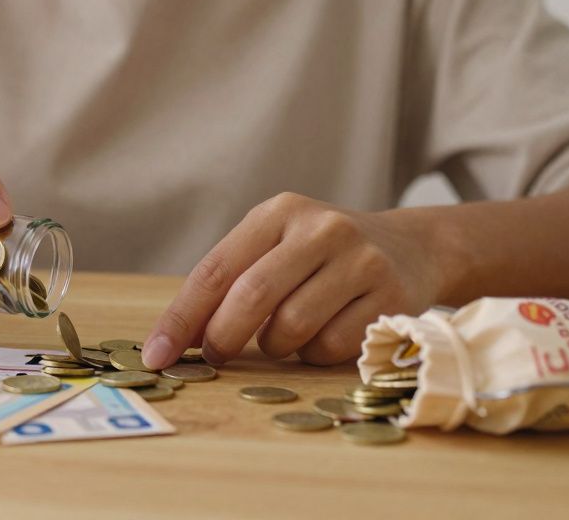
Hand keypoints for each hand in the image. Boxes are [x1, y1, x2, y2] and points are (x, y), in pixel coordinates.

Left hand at [142, 193, 446, 367]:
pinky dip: (314, 354)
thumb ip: (229, 281)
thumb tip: (175, 337)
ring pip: (291, 328)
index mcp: (278, 212)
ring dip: (275, 347)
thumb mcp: (275, 247)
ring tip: (284, 334)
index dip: (181, 318)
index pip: (215, 269)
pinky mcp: (390, 295)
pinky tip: (325, 333)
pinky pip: (330, 346)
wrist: (411, 247)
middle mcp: (320, 228)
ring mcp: (360, 260)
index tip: (157, 355)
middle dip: (222, 337)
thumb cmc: (321, 256)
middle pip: (251, 297)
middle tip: (214, 356)